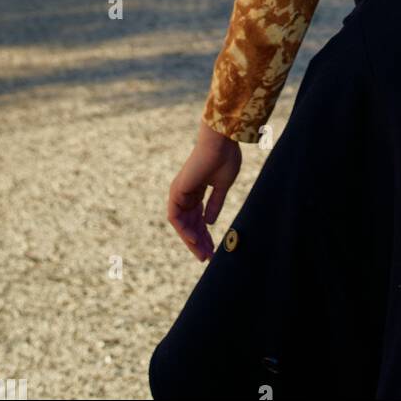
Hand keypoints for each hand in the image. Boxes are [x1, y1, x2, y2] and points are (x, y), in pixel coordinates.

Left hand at [167, 122, 242, 261]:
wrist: (221, 142)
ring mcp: (180, 193)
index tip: (214, 249)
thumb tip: (210, 223)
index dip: (205, 235)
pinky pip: (176, 217)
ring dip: (191, 240)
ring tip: (203, 254)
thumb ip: (215, 204)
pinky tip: (195, 240)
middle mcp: (186, 193)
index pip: (198, 219)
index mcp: (197, 191)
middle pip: (190, 224)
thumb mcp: (222, 186)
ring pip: (182, 224)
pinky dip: (184, 230)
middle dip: (199, 242)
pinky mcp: (177, 191)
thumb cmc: (225, 158)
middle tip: (208, 257)